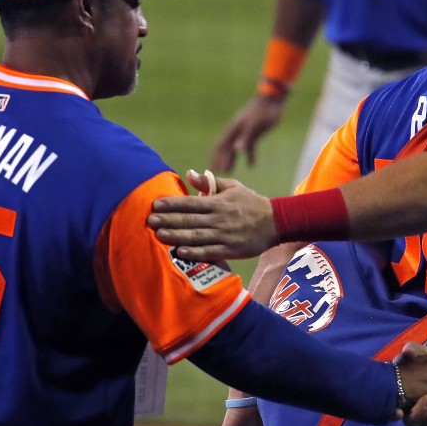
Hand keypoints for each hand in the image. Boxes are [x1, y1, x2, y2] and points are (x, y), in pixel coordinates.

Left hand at [148, 178, 277, 260]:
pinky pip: (210, 251)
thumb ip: (209, 183)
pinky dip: (195, 252)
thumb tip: (189, 173)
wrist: (276, 222)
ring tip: (159, 235)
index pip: (190, 202)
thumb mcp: (233, 187)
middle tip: (149, 220)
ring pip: (197, 236)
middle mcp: (219, 218)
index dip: (172, 204)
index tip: (155, 205)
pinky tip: (180, 252)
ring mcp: (225, 235)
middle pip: (190, 219)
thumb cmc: (251, 203)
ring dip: (177, 236)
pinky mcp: (231, 249)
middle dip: (168, 220)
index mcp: (218, 202)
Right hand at [211, 94, 285, 172]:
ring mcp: (245, 132)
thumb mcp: (255, 125)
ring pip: (235, 148)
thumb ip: (245, 138)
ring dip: (231, 160)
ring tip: (229, 172)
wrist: (273, 99)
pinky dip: (250, 156)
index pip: (220, 146)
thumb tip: (236, 150)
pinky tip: (252, 166)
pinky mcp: (255, 133)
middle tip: (216, 174)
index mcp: (234, 129)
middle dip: (220, 161)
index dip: (216, 158)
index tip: (213, 170)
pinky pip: (250, 147)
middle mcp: (237, 131)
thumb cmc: (263, 111)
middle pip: (225, 148)